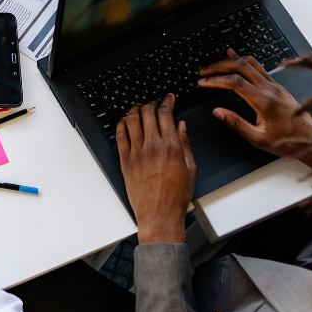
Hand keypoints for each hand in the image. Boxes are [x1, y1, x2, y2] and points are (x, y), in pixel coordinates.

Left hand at [117, 95, 194, 243]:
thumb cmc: (176, 196)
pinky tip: (125, 121)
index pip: (166, 113)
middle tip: (154, 101)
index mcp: (171, 146)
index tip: (168, 97)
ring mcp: (137, 153)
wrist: (159, 214)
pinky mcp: (125, 161)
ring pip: (132, 120)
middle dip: (152, 102)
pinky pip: (120, 136)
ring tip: (139, 107)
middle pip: (148, 112)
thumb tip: (181, 125)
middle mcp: (153, 146)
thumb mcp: (190, 168)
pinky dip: (122, 124)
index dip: (167, 100)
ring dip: (135, 109)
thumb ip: (185, 143)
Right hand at [198, 49, 311, 161]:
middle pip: (241, 67)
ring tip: (215, 64)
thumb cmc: (287, 141)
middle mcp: (271, 89)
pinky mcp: (278, 86)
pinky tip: (235, 57)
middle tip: (204, 71)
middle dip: (219, 66)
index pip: (236, 83)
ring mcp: (276, 85)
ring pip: (251, 63)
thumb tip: (218, 112)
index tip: (203, 82)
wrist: (311, 139)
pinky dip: (244, 61)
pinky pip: (259, 67)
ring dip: (230, 61)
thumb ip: (236, 124)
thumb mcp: (258, 139)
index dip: (216, 80)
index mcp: (265, 102)